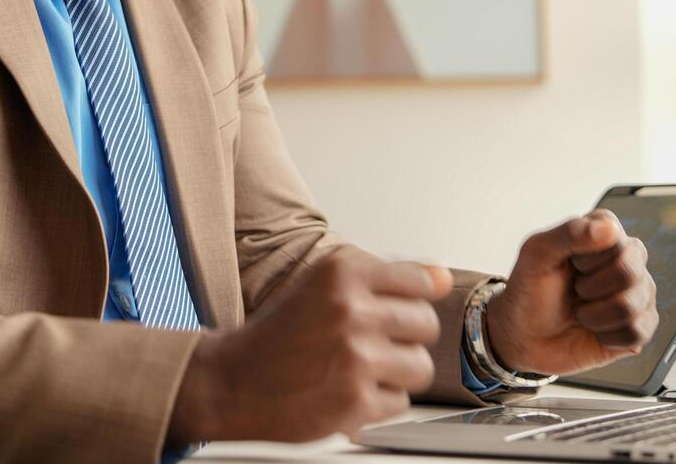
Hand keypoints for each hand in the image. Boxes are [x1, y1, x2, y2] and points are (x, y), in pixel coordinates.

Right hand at [168, 251, 451, 443]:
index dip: (410, 302)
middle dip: (404, 339)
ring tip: (360, 371)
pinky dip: (377, 404)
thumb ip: (388, 278)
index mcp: (342, 272)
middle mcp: (350, 309)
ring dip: (396, 374)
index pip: (420, 283)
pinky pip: (399, 404)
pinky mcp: (355, 401)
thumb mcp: (326, 286)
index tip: (393, 312)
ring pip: (420, 367)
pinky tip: (346, 392)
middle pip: (425, 325)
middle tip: (370, 345)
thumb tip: (443, 278)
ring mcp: (355, 356)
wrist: (232, 380)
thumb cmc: (280, 333)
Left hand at [485, 209, 657, 376]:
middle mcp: (628, 258)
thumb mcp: (537, 255)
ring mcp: (639, 292)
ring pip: (633, 305)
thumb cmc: (530, 291)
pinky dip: (607, 336)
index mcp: (603, 232)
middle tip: (575, 291)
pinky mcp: (642, 325)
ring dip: (595, 316)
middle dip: (590, 289)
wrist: (526, 338)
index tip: (570, 264)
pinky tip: (595, 331)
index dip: (586, 258)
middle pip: (629, 271)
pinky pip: (638, 332)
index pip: (614, 237)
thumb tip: (609, 229)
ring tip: (581, 312)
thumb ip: (569, 233)